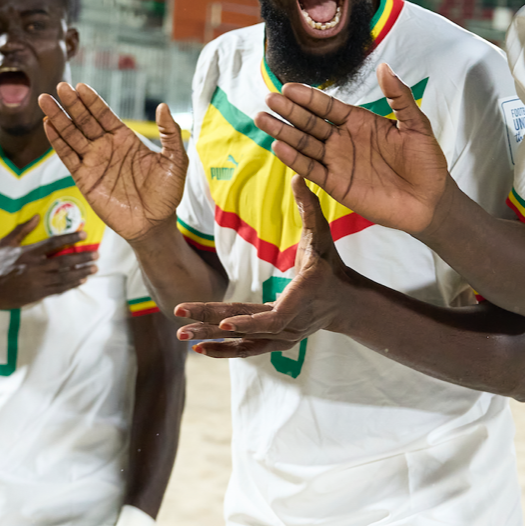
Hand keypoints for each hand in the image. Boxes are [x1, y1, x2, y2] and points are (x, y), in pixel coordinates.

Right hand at [0, 215, 98, 309]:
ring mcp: (38, 281)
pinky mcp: (39, 293)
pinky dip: (72, 284)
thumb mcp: (5, 243)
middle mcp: (36, 267)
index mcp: (28, 253)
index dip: (70, 238)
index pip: (53, 243)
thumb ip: (22, 229)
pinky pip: (59, 288)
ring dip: (82, 271)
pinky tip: (82, 280)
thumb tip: (37, 216)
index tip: (84, 234)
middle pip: (64, 261)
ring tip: (95, 267)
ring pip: (65, 276)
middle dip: (82, 257)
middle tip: (97, 254)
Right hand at [39, 83, 187, 243]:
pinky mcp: (84, 179)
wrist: (155, 224)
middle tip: (60, 86)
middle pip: (85, 120)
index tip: (80, 86)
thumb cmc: (167, 193)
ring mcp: (94, 162)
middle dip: (72, 104)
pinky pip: (68, 157)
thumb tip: (163, 106)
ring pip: (72, 135)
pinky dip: (58, 142)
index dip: (92, 101)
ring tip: (45, 101)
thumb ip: (170, 133)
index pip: (105, 115)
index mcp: (125, 139)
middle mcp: (107, 147)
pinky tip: (49, 126)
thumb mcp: (175, 161)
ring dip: (59, 118)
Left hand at [176, 179, 353, 358]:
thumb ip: (309, 207)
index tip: (224, 323)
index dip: (250, 321)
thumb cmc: (330, 264)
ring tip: (181, 335)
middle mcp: (290, 323)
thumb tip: (298, 175)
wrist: (344, 301)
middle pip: (247, 327)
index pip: (274, 317)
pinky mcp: (274, 342)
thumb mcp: (322, 234)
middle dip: (211, 322)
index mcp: (301, 297)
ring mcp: (282, 337)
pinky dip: (223, 350)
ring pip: (242, 341)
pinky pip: (246, 349)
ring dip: (211, 339)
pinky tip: (199, 349)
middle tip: (180, 315)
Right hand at [254, 63, 448, 234]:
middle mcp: (343, 140)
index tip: (288, 87)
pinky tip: (279, 146)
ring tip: (262, 119)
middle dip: (289, 111)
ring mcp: (338, 162)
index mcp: (358, 121)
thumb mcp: (416, 124)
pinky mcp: (337, 185)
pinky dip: (295, 159)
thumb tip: (384, 67)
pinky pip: (312, 170)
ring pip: (304, 144)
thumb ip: (399, 97)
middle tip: (268, 99)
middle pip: (310, 122)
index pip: (327, 107)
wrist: (431, 200)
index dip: (308, 97)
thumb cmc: (426, 161)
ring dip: (283, 132)